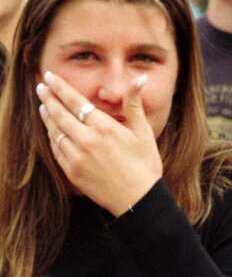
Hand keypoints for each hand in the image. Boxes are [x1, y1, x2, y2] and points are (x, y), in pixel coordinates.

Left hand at [36, 71, 161, 216]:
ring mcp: (76, 157)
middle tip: (41, 87)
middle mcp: (86, 140)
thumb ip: (135, 104)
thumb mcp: (144, 132)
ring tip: (44, 106)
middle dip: (48, 98)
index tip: (50, 77)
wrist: (138, 199)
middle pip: (59, 114)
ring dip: (48, 117)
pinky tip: (52, 131)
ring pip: (55, 131)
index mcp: (104, 128)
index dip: (60, 88)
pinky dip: (52, 137)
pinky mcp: (72, 171)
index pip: (75, 102)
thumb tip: (139, 79)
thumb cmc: (145, 165)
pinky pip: (56, 149)